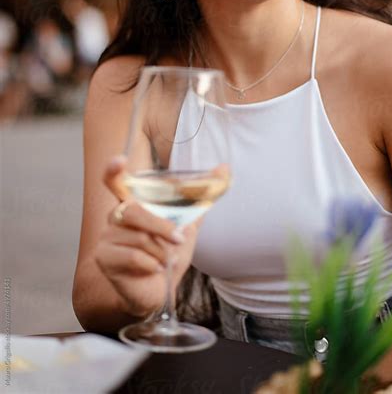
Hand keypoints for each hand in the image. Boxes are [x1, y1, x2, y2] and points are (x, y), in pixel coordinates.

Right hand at [94, 156, 198, 317]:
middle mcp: (115, 217)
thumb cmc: (169, 254)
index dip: (113, 170)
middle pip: (135, 211)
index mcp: (133, 204)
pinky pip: (134, 256)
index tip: (119, 160)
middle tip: (179, 239)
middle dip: (162, 226)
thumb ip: (202, 198)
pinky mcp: (104, 258)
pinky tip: (156, 269)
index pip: (115, 181)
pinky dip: (152, 264)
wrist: (158, 292)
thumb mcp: (189, 225)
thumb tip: (225, 168)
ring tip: (166, 260)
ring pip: (139, 237)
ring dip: (161, 251)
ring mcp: (107, 237)